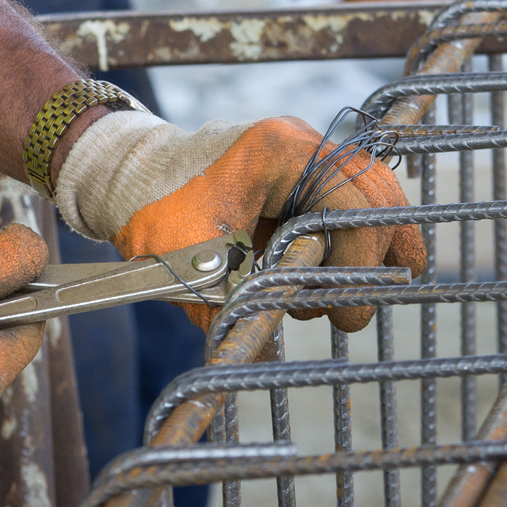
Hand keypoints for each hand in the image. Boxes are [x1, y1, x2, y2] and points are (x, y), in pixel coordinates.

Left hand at [54, 113, 426, 331]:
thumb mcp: (187, 265)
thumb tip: (264, 362)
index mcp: (279, 152)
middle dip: (373, 261)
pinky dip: (356, 243)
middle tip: (348, 316)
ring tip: (336, 301)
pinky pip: (353, 205)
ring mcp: (308, 156)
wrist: (128, 178)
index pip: (352, 202)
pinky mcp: (305, 176)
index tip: (345, 309)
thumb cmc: (153, 211)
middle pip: (378, 198)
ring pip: (375, 200)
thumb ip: (230, 311)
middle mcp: (304, 144)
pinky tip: (345, 282)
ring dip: (368, 253)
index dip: (360, 260)